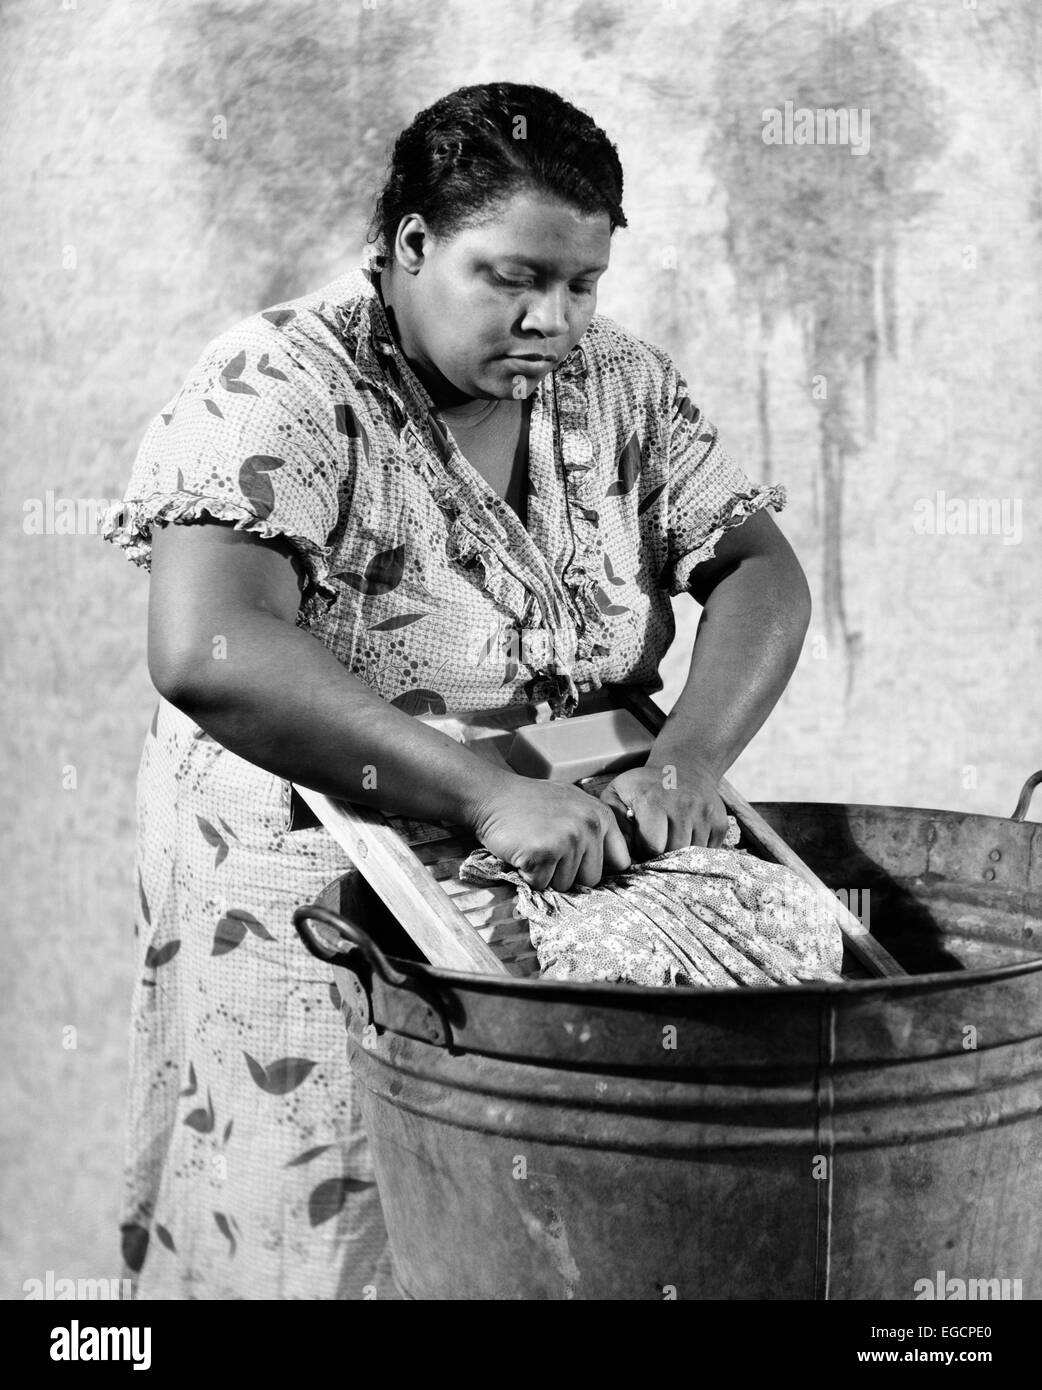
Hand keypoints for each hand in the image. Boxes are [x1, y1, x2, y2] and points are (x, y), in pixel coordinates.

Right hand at [467, 774, 631, 892]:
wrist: (492, 795)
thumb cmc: (529, 802)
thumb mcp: (572, 803)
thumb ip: (593, 827)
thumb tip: (615, 865)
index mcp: (602, 815)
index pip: (621, 861)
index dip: (599, 867)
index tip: (581, 864)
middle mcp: (590, 826)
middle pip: (591, 879)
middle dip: (568, 873)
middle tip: (548, 850)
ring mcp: (568, 840)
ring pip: (565, 884)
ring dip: (546, 874)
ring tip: (533, 847)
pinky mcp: (545, 853)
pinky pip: (541, 884)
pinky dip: (528, 875)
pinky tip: (522, 852)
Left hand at [597, 763, 729, 858]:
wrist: (684, 766)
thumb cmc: (644, 785)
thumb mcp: (618, 793)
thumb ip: (614, 821)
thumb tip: (620, 852)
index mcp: (653, 800)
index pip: (652, 847)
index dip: (644, 850)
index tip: (641, 842)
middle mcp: (683, 805)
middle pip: (673, 853)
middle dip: (662, 854)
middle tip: (657, 842)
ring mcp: (705, 814)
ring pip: (692, 855)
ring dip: (680, 854)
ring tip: (671, 837)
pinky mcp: (720, 823)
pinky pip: (709, 852)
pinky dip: (696, 851)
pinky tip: (687, 835)